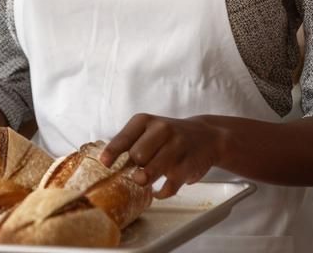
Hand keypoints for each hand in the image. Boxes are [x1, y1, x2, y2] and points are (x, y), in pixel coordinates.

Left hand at [102, 114, 224, 198]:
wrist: (206, 137)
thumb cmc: (169, 136)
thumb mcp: (148, 129)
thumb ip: (130, 143)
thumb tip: (107, 162)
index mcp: (145, 121)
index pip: (124, 138)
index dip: (112, 153)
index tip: (105, 164)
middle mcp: (162, 130)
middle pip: (137, 156)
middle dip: (135, 166)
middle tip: (139, 168)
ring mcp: (177, 147)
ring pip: (149, 172)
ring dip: (144, 179)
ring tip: (144, 179)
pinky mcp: (187, 166)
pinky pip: (167, 187)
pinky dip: (161, 193)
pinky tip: (159, 189)